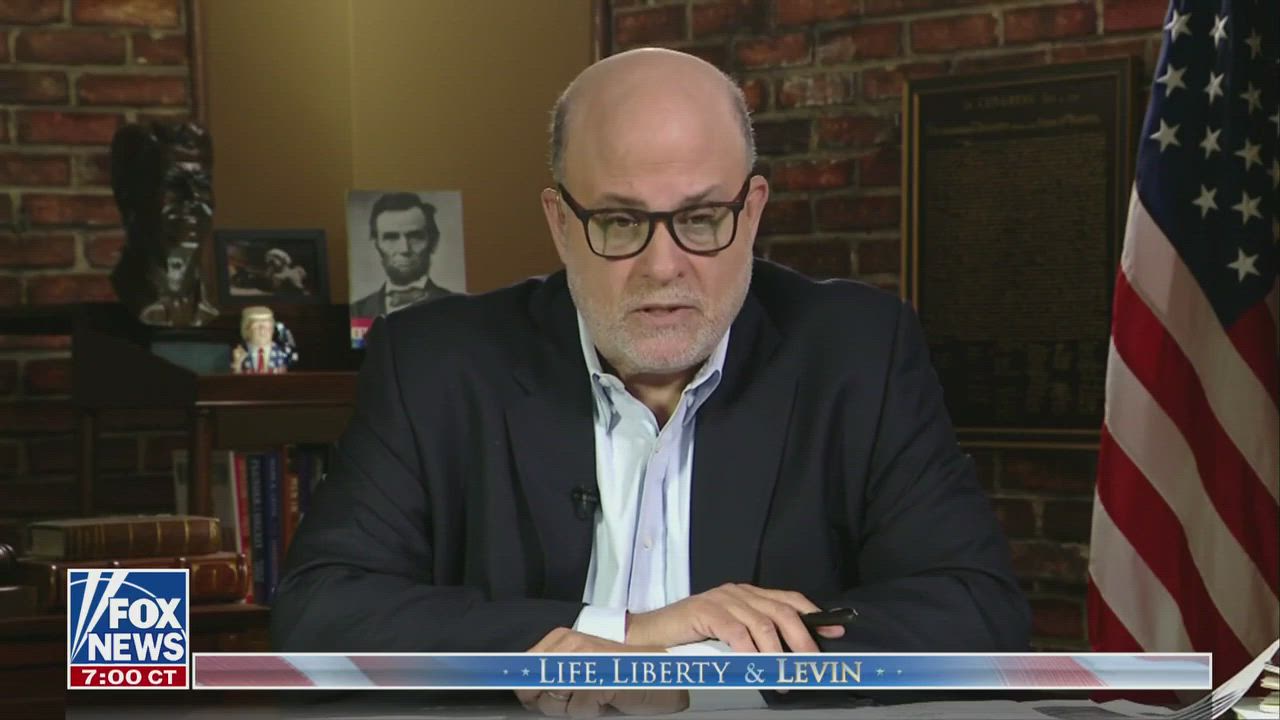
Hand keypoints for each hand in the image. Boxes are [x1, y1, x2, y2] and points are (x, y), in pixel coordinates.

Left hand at [516, 628, 688, 717]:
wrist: (659, 672)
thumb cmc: (620, 672)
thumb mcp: (580, 668)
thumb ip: (552, 676)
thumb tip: (523, 692)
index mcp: (561, 639)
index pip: (525, 667)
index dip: (524, 687)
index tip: (524, 696)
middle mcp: (569, 644)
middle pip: (534, 690)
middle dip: (550, 702)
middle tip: (575, 697)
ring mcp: (582, 659)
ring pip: (554, 703)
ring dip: (572, 708)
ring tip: (594, 695)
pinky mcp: (596, 678)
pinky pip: (577, 709)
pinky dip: (591, 710)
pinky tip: (605, 698)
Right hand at [625, 583, 845, 652]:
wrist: (651, 634)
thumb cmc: (692, 637)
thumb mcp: (732, 634)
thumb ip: (757, 636)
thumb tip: (791, 653)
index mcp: (748, 594)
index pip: (789, 599)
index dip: (814, 615)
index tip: (835, 631)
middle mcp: (738, 592)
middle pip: (782, 610)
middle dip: (802, 638)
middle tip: (810, 663)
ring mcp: (722, 599)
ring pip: (763, 623)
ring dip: (777, 653)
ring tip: (783, 675)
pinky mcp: (705, 611)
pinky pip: (736, 631)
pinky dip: (749, 650)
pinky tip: (754, 664)